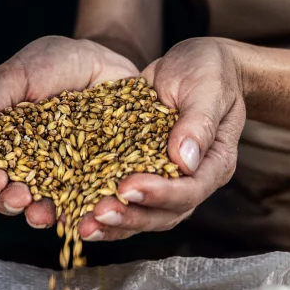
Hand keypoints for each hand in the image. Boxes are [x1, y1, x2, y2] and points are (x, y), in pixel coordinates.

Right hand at [0, 36, 138, 227]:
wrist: (103, 56)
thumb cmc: (53, 62)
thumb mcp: (14, 75)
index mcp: (2, 144)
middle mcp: (30, 166)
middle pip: (10, 197)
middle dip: (10, 201)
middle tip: (20, 196)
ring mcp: (63, 174)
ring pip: (46, 206)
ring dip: (39, 214)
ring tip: (43, 212)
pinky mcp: (95, 177)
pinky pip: (86, 202)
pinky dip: (82, 213)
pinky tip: (81, 215)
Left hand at [77, 37, 246, 241]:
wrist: (198, 63)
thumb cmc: (209, 71)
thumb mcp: (207, 88)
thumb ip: (199, 122)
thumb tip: (185, 161)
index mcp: (214, 163)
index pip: (189, 191)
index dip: (159, 194)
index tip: (128, 187)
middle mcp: (192, 179)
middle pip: (164, 213)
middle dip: (130, 216)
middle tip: (98, 214)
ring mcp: (166, 179)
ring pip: (142, 213)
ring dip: (114, 223)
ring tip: (84, 226)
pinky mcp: (142, 171)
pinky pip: (124, 197)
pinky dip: (101, 206)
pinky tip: (74, 213)